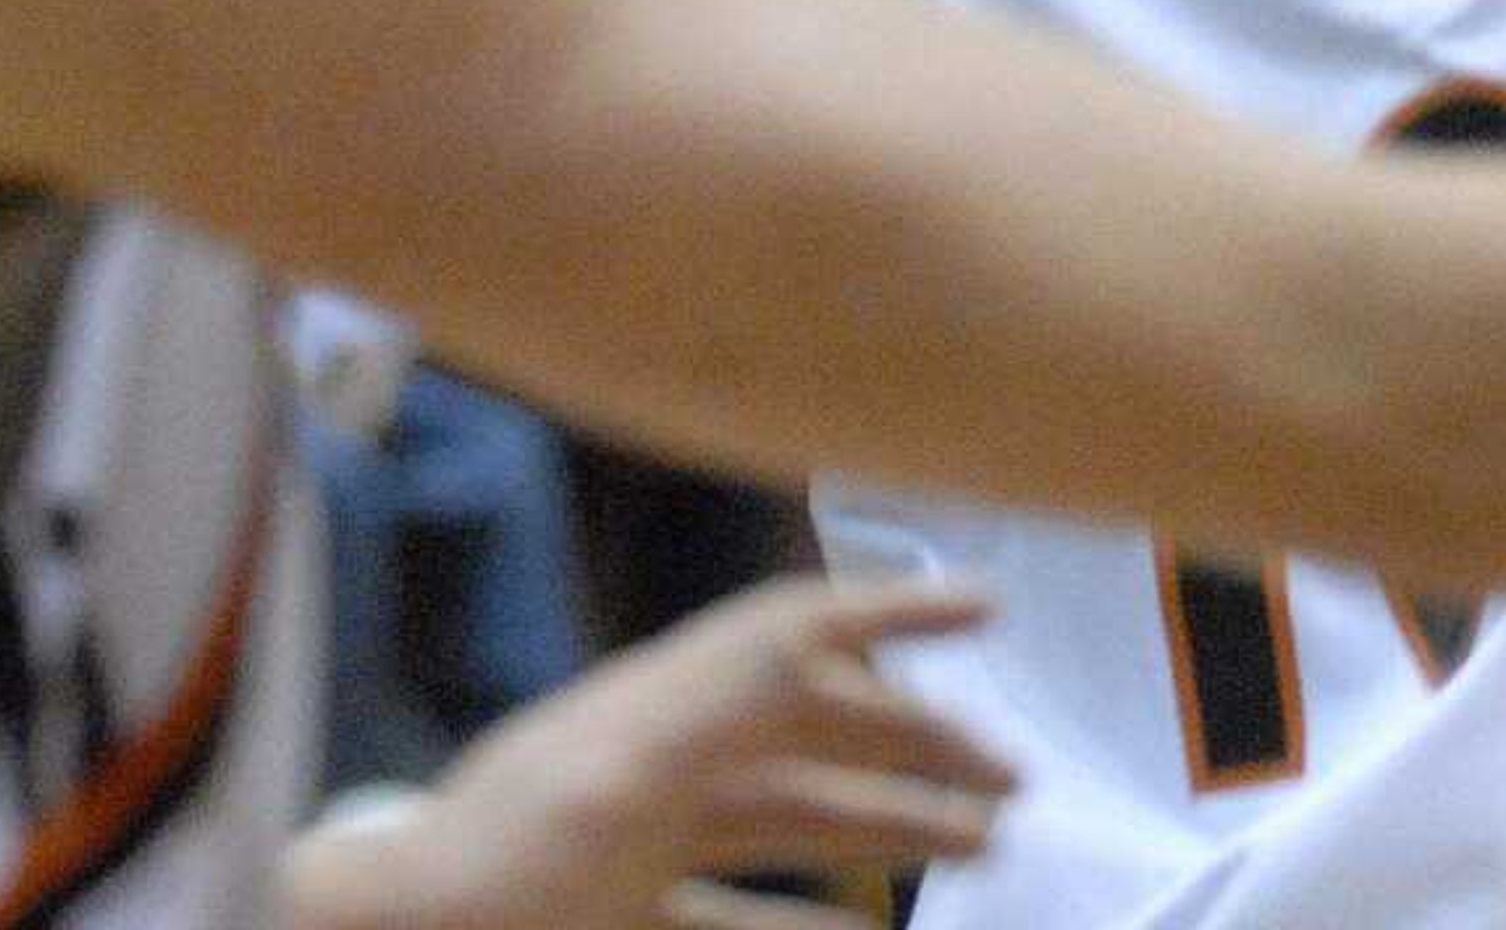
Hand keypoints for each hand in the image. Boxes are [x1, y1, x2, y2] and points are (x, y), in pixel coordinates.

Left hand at [297, 578, 1017, 929]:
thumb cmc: (492, 872)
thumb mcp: (616, 773)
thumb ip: (722, 696)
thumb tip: (823, 630)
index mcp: (664, 710)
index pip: (798, 631)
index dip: (893, 608)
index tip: (989, 610)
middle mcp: (660, 762)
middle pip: (814, 733)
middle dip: (917, 746)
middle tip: (1013, 782)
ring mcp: (636, 850)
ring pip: (791, 823)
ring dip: (887, 831)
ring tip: (977, 852)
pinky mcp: (617, 923)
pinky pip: (736, 920)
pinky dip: (807, 924)